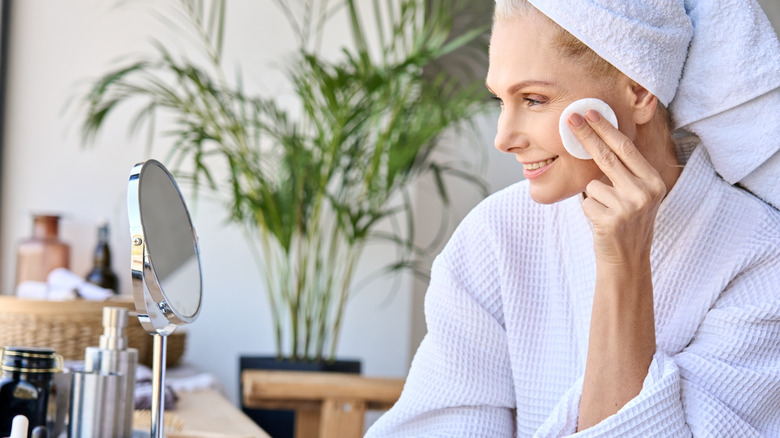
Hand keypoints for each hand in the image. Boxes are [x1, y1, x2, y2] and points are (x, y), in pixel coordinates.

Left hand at [568, 110, 666, 267]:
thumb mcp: (635, 194)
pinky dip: (589, 210)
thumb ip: (624, 171)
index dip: (606, 129)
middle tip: (571, 118)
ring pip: (592, 183)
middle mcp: (646, 191)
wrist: (627, 259)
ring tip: (607, 212)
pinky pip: (586, 202)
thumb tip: (597, 138)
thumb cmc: (625, 221)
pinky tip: (602, 222)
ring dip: (593, 196)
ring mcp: (630, 206)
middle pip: (607, 156)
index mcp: (653, 181)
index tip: (590, 113)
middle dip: (587, 135)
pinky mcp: (612, 220)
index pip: (626, 148)